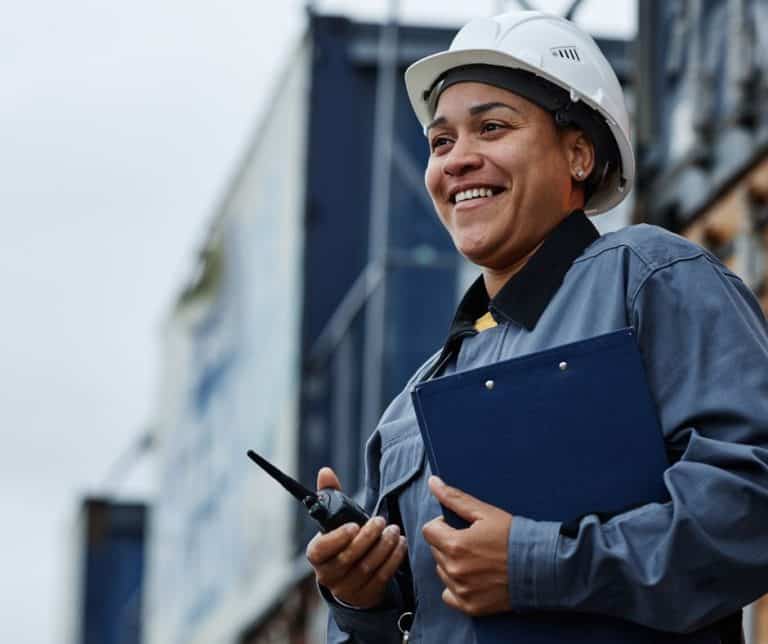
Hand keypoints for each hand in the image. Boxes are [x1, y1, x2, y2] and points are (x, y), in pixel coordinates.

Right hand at [305, 467, 407, 608]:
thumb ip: (330, 495)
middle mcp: (328, 575)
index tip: (354, 525)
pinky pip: (382, 578)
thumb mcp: (335, 520)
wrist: (351, 576)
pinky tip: (401, 545)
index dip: (337, 538)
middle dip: (368, 537)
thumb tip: (326, 472)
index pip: (321, 550)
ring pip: (367, 568)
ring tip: (395, 531)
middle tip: (381, 521)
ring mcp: (347, 589)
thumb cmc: (342, 540)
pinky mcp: (366, 595)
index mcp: (317, 556)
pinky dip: (393, 560)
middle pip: (348, 558)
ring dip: (384, 547)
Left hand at [422, 475, 512, 615]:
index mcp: (454, 545)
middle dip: (448, 543)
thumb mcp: (484, 512)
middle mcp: (454, 570)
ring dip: (452, 564)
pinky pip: (449, 594)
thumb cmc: (514, 536)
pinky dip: (457, 586)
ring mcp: (461, 590)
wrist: (541, 567)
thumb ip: (454, 498)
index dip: (442, 525)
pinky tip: (475, 578)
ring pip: (442, 571)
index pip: (429, 531)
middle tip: (473, 542)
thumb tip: (432, 482)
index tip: (459, 527)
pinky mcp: (470, 606)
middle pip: (435, 551)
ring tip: (477, 559)